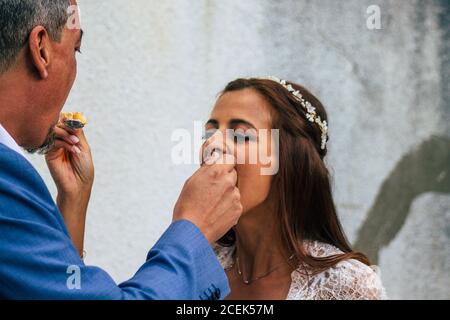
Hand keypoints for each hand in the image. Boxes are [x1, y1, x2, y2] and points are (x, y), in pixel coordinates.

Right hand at [45, 121, 93, 255]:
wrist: (78, 185)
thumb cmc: (84, 169)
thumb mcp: (84, 148)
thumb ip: (78, 133)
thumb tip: (73, 118)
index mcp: (70, 140)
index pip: (67, 123)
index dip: (71, 121)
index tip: (77, 123)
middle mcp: (61, 142)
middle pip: (59, 124)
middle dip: (68, 127)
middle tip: (77, 136)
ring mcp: (54, 147)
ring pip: (55, 131)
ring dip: (66, 134)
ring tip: (76, 143)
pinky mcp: (49, 154)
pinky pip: (53, 141)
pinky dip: (64, 142)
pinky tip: (73, 150)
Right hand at [173, 154, 241, 242]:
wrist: (191, 231)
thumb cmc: (187, 206)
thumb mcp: (192, 181)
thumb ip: (207, 170)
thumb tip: (214, 163)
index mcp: (216, 171)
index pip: (229, 159)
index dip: (223, 164)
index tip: (219, 169)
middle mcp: (228, 181)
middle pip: (233, 174)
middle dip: (225, 178)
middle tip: (213, 189)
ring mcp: (235, 196)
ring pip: (234, 189)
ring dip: (227, 193)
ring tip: (212, 204)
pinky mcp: (238, 209)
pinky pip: (236, 203)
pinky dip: (229, 206)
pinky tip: (217, 212)